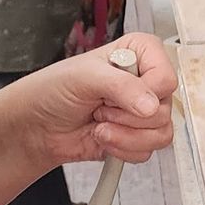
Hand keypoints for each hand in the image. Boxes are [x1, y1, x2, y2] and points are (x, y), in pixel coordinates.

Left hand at [12, 33, 176, 170]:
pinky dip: (122, 149)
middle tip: (100, 106)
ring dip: (124, 135)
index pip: (166, 78)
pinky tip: (103, 137)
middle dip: (126, 116)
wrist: (38, 126)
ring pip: (160, 134)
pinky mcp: (137, 137)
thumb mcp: (84, 76)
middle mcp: (146, 80)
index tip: (115, 93)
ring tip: (99, 124)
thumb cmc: (54, 90)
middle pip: (165, 110)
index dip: (144, 92)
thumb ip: (121, 86)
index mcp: (140, 53)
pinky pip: (148, 151)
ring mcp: (143, 111)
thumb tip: (151, 105)